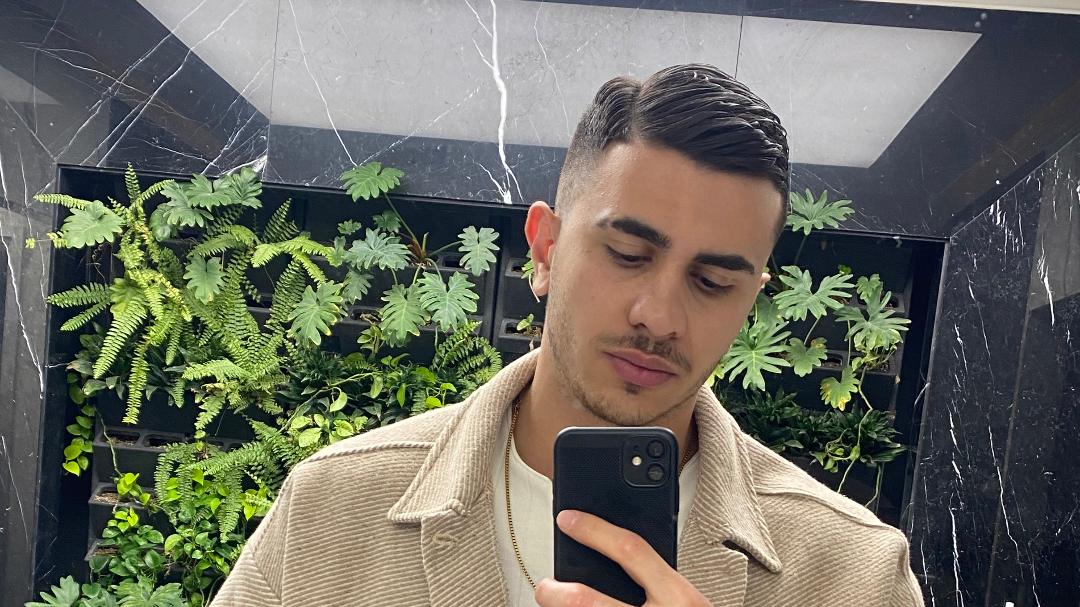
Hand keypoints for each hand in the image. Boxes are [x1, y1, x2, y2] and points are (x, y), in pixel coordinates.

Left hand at [535, 510, 710, 606]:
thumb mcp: (688, 599)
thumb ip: (657, 578)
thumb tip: (611, 552)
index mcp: (678, 598)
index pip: (629, 550)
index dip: (594, 531)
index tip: (568, 520)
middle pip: (585, 600)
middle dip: (554, 591)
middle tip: (546, 587)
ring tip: (557, 605)